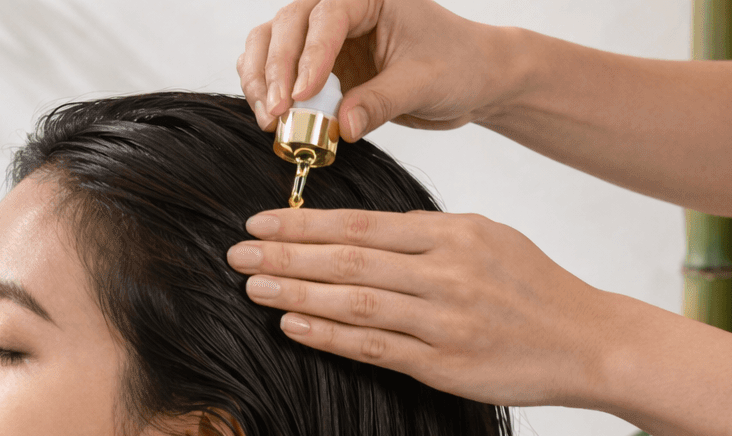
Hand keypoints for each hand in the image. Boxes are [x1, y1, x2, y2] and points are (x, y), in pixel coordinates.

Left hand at [226, 208, 620, 408]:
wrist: (589, 342)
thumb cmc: (533, 289)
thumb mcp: (488, 239)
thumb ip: (428, 236)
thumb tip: (360, 231)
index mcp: (453, 233)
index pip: (362, 224)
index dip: (304, 223)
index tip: (260, 222)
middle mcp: (446, 271)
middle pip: (348, 258)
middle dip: (286, 254)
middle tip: (236, 252)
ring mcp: (443, 319)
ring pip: (354, 300)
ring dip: (295, 292)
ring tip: (251, 286)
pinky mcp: (443, 363)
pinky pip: (373, 347)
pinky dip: (327, 335)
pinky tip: (290, 324)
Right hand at [237, 0, 516, 139]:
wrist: (471, 79)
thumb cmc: (458, 66)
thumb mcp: (424, 84)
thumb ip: (380, 102)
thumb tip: (341, 128)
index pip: (327, 17)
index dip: (309, 56)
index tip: (299, 97)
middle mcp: (341, 9)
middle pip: (287, 25)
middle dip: (275, 71)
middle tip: (276, 114)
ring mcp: (325, 37)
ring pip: (270, 43)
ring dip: (260, 80)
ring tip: (268, 120)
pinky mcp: (318, 65)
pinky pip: (276, 70)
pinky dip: (266, 91)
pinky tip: (269, 116)